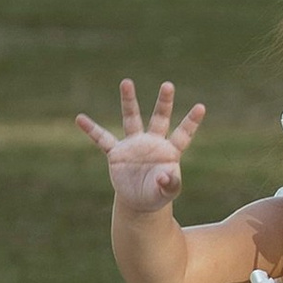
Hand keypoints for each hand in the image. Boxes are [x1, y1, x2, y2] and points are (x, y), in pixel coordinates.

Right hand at [75, 77, 206, 217]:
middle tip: (168, 85)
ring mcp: (133, 145)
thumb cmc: (158, 193)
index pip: (183, 133)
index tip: (201, 107)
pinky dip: (91, 129)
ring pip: (131, 118)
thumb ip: (169, 184)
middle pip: (159, 118)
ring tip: (127, 82)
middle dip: (164, 102)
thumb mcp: (168, 192)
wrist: (139, 200)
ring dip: (129, 101)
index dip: (191, 121)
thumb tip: (164, 176)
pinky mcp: (116, 153)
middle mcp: (152, 142)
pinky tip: (80, 118)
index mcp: (170, 151)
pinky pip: (102, 139)